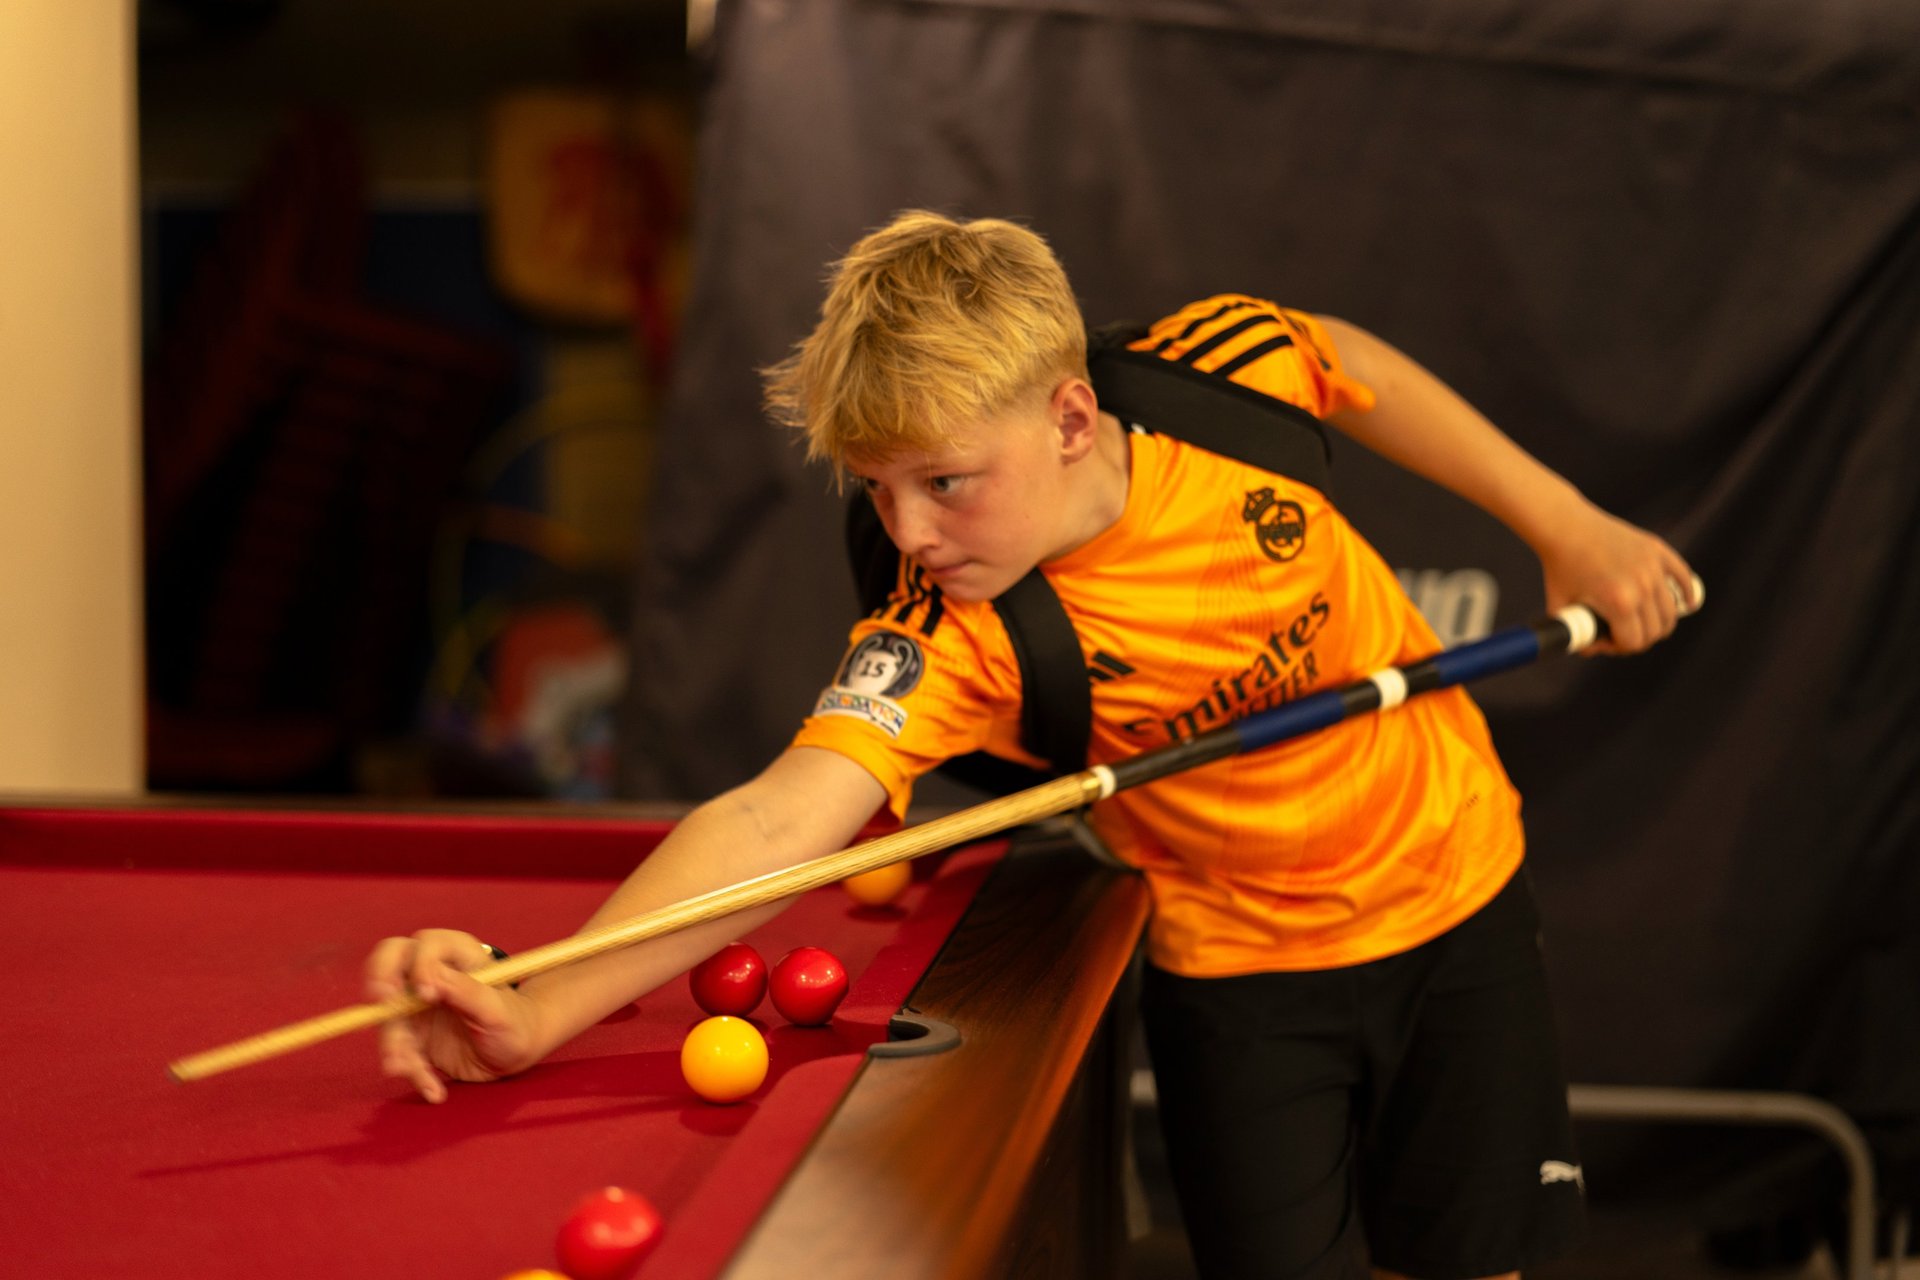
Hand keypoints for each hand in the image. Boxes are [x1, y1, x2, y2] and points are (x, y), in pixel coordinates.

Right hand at [364, 929, 545, 1102]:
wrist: (515, 1054)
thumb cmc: (515, 1023)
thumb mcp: (497, 1010)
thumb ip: (467, 991)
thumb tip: (431, 978)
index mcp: (458, 956)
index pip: (426, 944)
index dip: (420, 965)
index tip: (427, 994)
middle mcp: (431, 974)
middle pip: (389, 961)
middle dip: (380, 979)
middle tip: (382, 1004)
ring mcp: (416, 1004)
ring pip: (388, 1015)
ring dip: (394, 1045)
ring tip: (411, 1071)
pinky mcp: (411, 1035)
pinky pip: (397, 1050)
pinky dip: (411, 1071)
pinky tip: (434, 1090)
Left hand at [1539, 505, 1698, 654]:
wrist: (1565, 527)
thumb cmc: (1560, 568)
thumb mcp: (1559, 608)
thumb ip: (1575, 635)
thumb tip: (1594, 651)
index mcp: (1619, 603)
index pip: (1635, 642)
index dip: (1619, 647)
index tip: (1606, 640)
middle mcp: (1642, 585)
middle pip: (1656, 630)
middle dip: (1639, 638)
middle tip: (1622, 632)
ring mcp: (1653, 566)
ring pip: (1671, 611)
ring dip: (1659, 622)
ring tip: (1641, 621)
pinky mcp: (1657, 550)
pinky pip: (1683, 577)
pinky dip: (1686, 594)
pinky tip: (1687, 604)